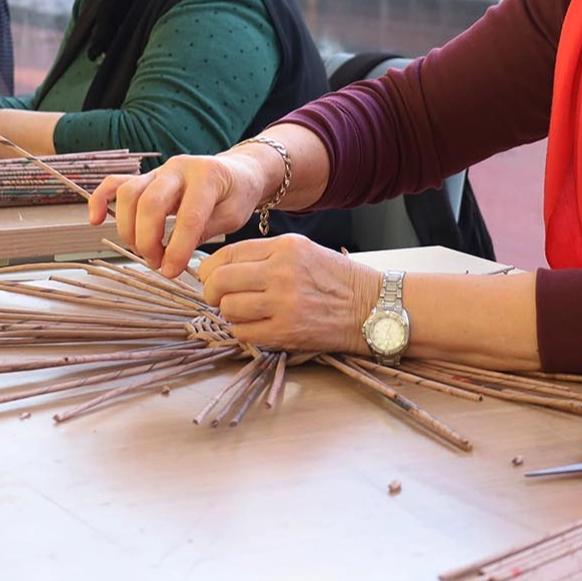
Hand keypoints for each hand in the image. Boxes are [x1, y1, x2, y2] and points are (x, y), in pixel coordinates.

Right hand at [88, 150, 271, 276]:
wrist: (238, 172)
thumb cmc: (237, 195)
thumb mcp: (232, 217)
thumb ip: (202, 233)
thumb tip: (173, 258)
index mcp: (207, 177)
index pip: (186, 216)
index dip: (177, 248)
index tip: (172, 271)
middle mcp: (178, 169)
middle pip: (150, 203)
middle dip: (148, 240)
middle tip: (157, 264)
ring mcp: (158, 171)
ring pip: (129, 194)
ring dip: (129, 229)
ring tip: (144, 252)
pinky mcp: (145, 177)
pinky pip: (114, 183)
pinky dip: (100, 200)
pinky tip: (95, 220)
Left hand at [198, 234, 378, 353]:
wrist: (372, 308)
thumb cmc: (337, 279)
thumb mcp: (302, 250)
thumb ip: (263, 254)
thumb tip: (220, 266)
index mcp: (284, 247)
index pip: (227, 254)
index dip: (209, 268)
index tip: (209, 276)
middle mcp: (281, 272)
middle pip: (219, 281)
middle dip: (211, 291)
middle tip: (217, 296)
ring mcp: (284, 304)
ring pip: (228, 308)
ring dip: (230, 312)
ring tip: (244, 310)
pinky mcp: (286, 332)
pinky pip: (242, 332)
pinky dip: (242, 330)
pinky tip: (256, 325)